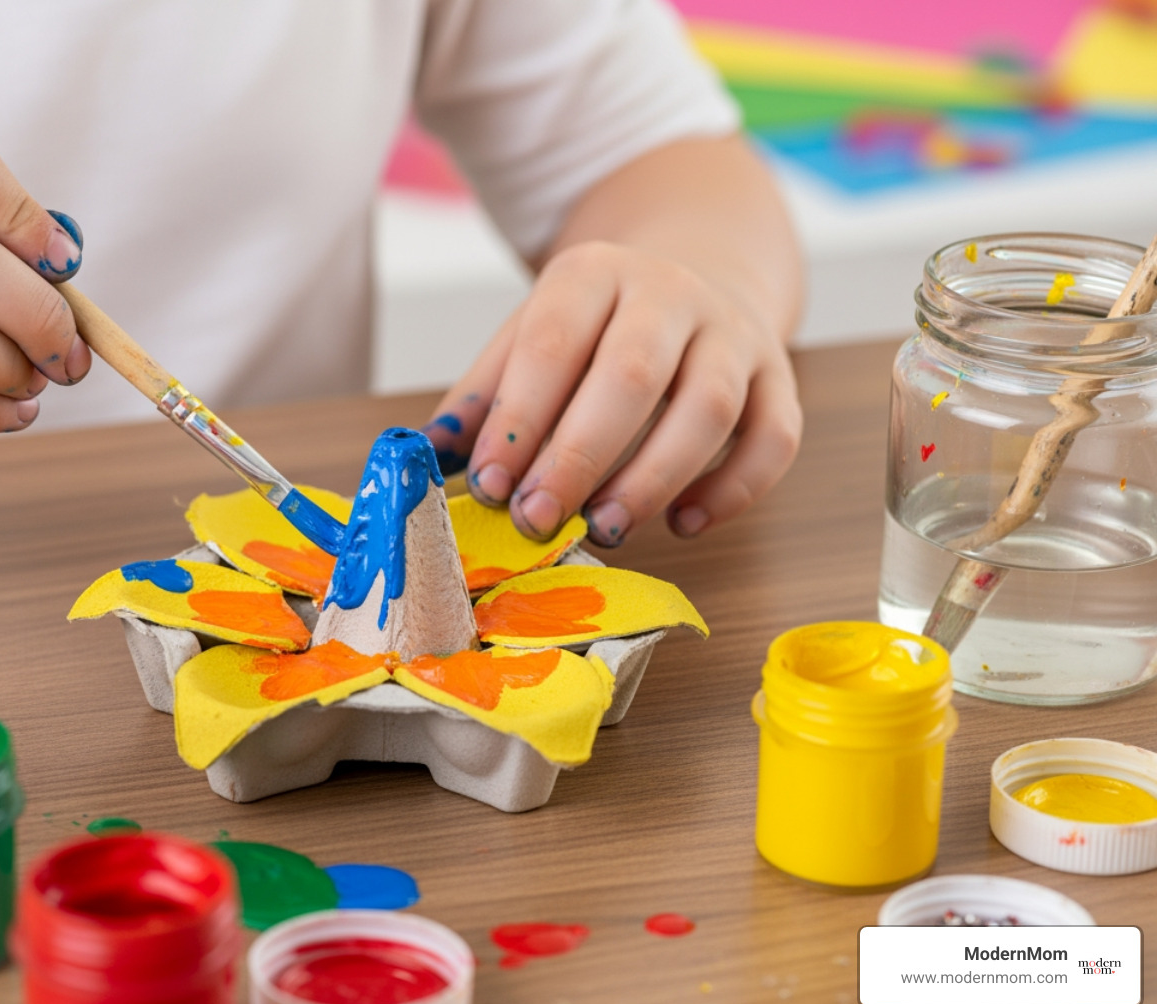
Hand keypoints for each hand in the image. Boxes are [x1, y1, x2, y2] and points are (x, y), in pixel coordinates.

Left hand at [422, 241, 801, 545]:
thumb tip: (430, 456)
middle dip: (579, 456)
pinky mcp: (779, 376)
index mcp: (593, 273)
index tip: (491, 485)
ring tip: (606, 528)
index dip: (519, 419)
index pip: (553, 341)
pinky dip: (734, 489)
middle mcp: (670, 293)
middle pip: (632, 374)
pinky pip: (774, 436)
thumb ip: (485, 394)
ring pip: (707, 407)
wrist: (699, 269)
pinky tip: (683, 523)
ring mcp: (732, 333)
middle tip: (539, 519)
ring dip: (653, 478)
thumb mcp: (531, 333)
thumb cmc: (596, 325)